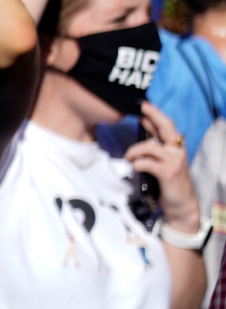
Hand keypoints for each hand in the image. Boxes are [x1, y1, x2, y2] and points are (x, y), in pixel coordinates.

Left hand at [131, 102, 200, 235]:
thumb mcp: (162, 162)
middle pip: (166, 127)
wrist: (181, 203)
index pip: (165, 126)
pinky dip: (137, 164)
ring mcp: (174, 161)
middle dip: (153, 115)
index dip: (155, 114)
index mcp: (175, 147)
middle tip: (141, 108)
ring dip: (134, 151)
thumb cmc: (168, 182)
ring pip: (150, 146)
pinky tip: (133, 167)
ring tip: (128, 158)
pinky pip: (147, 163)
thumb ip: (154, 150)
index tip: (143, 105)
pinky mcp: (168, 172)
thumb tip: (140, 139)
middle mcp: (177, 150)